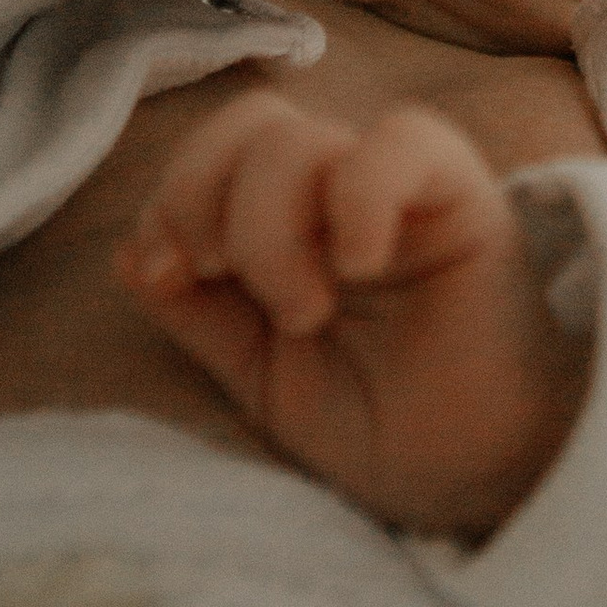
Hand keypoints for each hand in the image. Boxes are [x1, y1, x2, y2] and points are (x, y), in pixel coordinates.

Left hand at [115, 89, 587, 536]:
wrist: (477, 483)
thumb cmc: (384, 430)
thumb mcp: (263, 380)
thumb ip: (199, 316)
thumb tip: (130, 253)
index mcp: (292, 224)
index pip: (216, 153)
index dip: (172, 195)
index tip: (170, 274)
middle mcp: (342, 193)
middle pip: (251, 123)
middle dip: (202, 192)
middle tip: (222, 275)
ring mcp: (401, 190)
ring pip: (303, 139)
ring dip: (271, 228)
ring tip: (305, 312)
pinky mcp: (463, 196)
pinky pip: (401, 141)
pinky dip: (357, 195)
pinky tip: (358, 265)